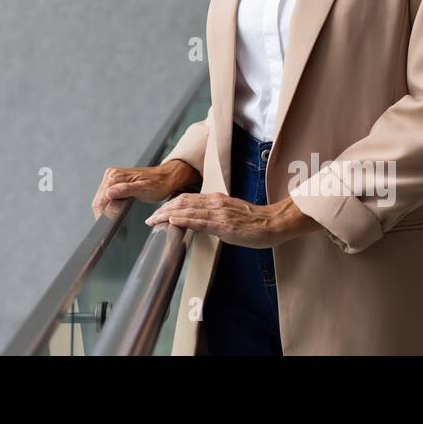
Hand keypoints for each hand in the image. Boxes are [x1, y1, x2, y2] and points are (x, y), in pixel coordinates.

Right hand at [91, 161, 198, 219]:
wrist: (166, 178)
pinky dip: (109, 208)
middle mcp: (111, 175)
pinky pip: (106, 197)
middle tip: (118, 233)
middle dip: (104, 217)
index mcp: (115, 176)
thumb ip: (126, 190)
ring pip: (101, 200)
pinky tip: (117, 215)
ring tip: (119, 228)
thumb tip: (109, 193)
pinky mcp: (115, 182)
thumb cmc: (158, 184)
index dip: (104, 216)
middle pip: (99, 200)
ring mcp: (112, 178)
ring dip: (106, 214)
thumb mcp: (144, 189)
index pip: (101, 200)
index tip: (111, 228)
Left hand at [145, 193, 320, 247]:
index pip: (187, 199)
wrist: (273, 223)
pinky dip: (184, 220)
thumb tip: (199, 222)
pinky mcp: (223, 224)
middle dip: (163, 210)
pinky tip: (172, 221)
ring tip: (153, 220)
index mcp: (215, 199)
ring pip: (187, 210)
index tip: (157, 212)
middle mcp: (214, 202)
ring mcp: (218, 212)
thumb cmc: (254, 222)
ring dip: (168, 215)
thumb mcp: (229, 215)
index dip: (170, 205)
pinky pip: (200, 221)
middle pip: (182, 203)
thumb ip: (214, 216)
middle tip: (149, 218)